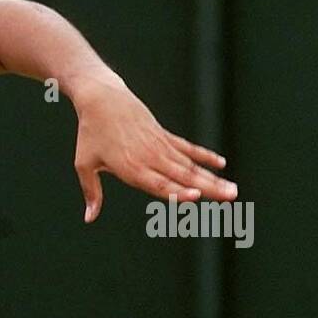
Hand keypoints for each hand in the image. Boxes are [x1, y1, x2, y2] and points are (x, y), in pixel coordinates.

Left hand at [68, 68, 236, 222]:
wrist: (101, 99)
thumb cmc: (90, 134)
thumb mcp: (84, 165)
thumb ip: (92, 192)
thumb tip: (89, 219)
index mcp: (131, 168)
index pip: (159, 185)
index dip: (178, 192)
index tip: (197, 197)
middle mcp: (150, 158)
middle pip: (183, 177)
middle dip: (209, 188)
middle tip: (231, 198)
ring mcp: (160, 146)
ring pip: (190, 165)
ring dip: (212, 178)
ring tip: (232, 190)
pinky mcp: (164, 136)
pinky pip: (188, 148)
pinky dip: (204, 156)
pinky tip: (221, 164)